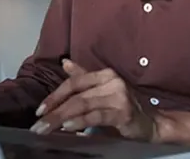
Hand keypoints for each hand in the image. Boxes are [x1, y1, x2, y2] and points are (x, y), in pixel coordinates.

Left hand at [30, 60, 156, 141]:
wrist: (152, 123)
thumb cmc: (123, 107)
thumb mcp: (102, 91)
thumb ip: (83, 77)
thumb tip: (64, 62)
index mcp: (104, 74)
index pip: (74, 82)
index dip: (55, 95)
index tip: (40, 110)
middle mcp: (111, 81)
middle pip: (75, 95)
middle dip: (54, 110)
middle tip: (37, 124)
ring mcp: (118, 95)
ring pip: (82, 105)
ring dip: (61, 117)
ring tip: (46, 128)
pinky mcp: (123, 112)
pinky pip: (96, 116)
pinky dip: (80, 121)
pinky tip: (67, 127)